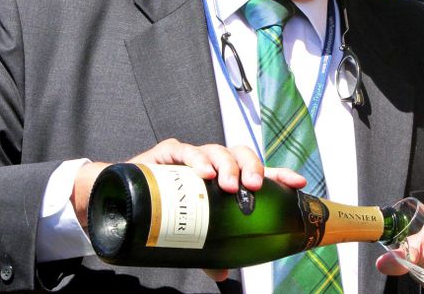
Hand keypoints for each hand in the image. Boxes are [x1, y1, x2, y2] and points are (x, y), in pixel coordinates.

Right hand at [75, 138, 306, 281]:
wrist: (125, 200)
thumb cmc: (166, 210)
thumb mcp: (194, 232)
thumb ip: (210, 250)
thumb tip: (223, 273)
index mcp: (226, 181)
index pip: (258, 174)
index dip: (280, 175)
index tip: (298, 183)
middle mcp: (213, 166)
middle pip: (241, 156)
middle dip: (251, 168)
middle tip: (252, 188)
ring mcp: (193, 158)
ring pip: (217, 150)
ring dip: (226, 165)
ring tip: (226, 184)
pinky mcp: (169, 153)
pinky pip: (185, 151)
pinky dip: (197, 160)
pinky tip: (202, 174)